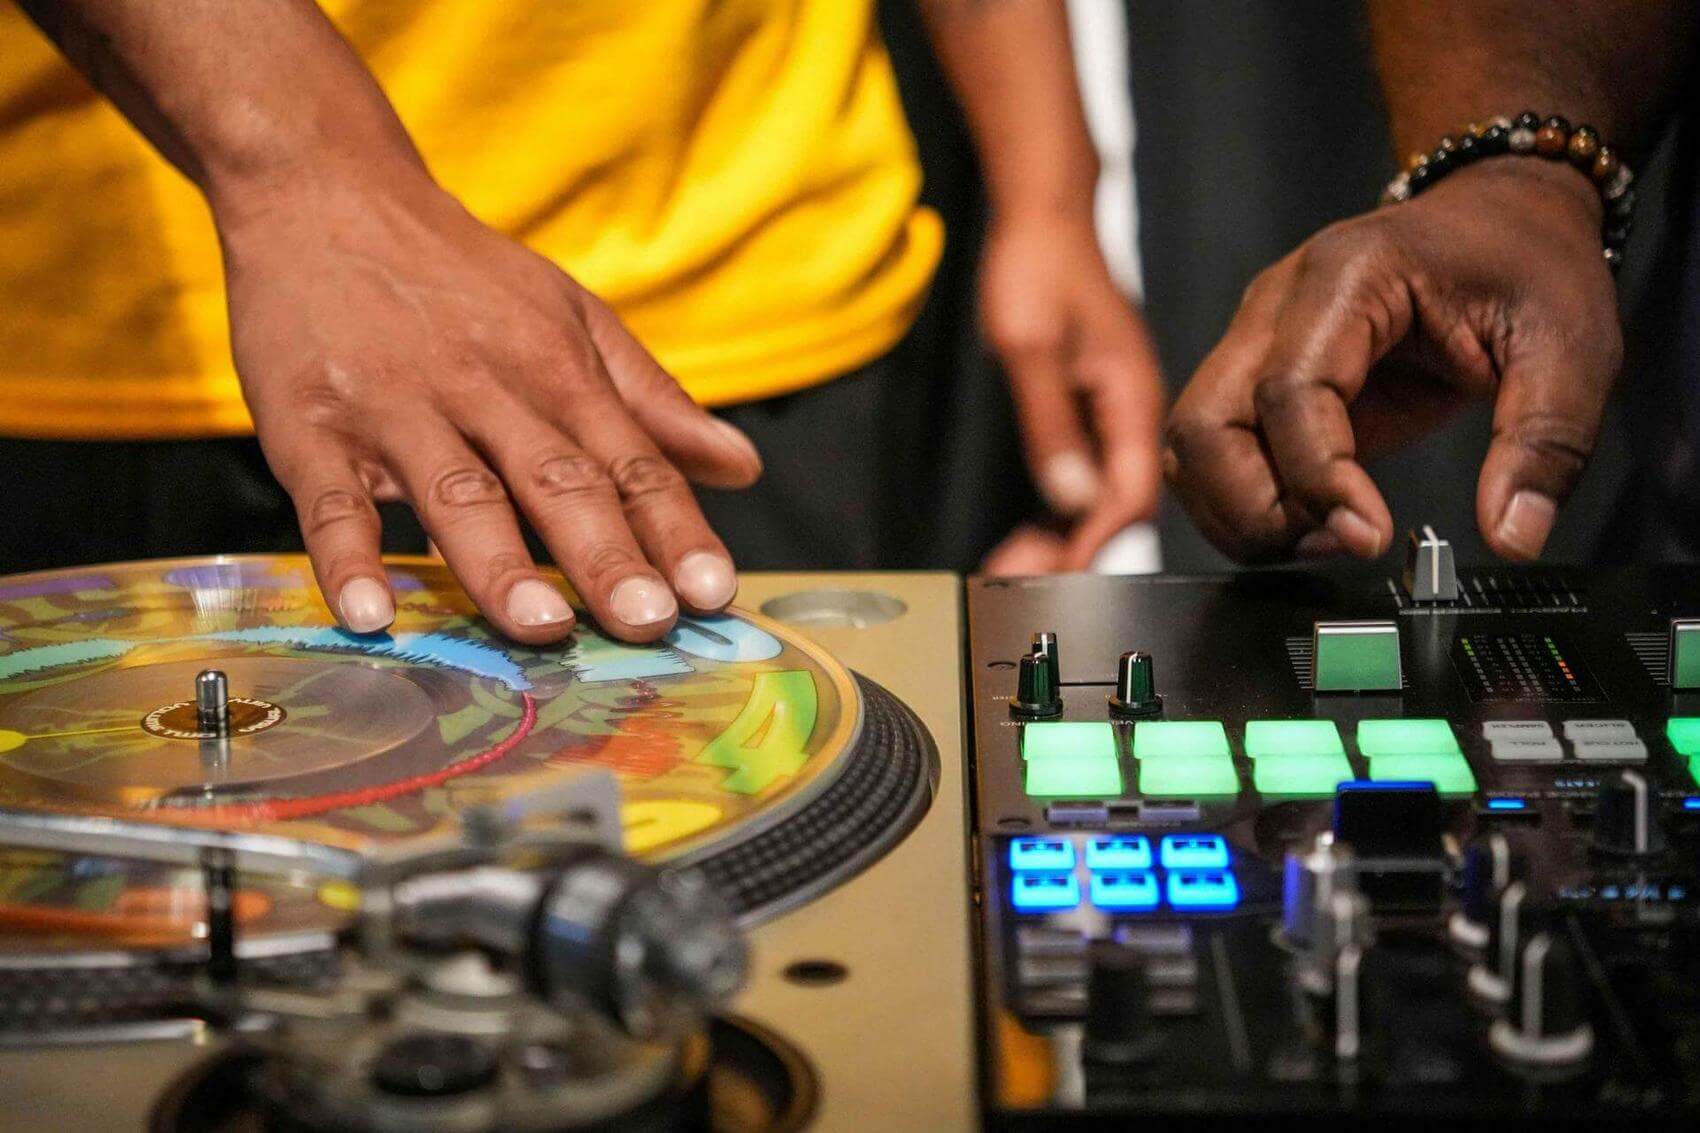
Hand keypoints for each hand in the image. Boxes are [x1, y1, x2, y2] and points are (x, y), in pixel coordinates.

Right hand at [219, 176, 761, 643]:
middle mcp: (488, 390)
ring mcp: (397, 409)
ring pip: (457, 493)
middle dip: (606, 556)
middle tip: (647, 622)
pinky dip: (347, 557)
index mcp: (559, 370)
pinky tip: (369, 615)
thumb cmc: (464, 277)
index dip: (675, 529)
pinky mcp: (311, 427)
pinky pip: (330, 501)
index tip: (713, 593)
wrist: (329, 191)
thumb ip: (654, 402)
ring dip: (499, 563)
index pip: (631, 463)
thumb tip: (744, 468)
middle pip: (556, 482)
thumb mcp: (573, 318)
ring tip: (542, 626)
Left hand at [978, 209, 1165, 572]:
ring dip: (1070, 532)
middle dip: (1079, 548)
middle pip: (1124, 504)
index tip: (1058, 572)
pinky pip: (1092, 471)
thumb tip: (1069, 496)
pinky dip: (1065, 505)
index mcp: (1132, 397)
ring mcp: (1116, 410)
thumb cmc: (1037, 267)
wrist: (1043, 217)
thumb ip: (1051, 424)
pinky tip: (1037, 523)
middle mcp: (1134, 410)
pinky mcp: (1097, 406)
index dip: (1097, 541)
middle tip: (1021, 569)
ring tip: (1021, 556)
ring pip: (1107, 493)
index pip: (1132, 495)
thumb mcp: (1029, 347)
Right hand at [1164, 159, 1619, 563]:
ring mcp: (1255, 340)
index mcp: (1347, 276)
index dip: (1318, 478)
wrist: (1499, 216)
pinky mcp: (1256, 377)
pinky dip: (1243, 502)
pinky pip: (1212, 452)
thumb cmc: (1527, 264)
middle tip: (1333, 543)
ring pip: (1190, 445)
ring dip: (1238, 512)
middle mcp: (1276, 306)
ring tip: (1321, 538)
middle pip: (1203, 425)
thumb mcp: (1572, 347)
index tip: (1368, 535)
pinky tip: (1310, 520)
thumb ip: (1545, 444)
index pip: (1289, 391)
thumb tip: (1514, 536)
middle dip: (1253, 508)